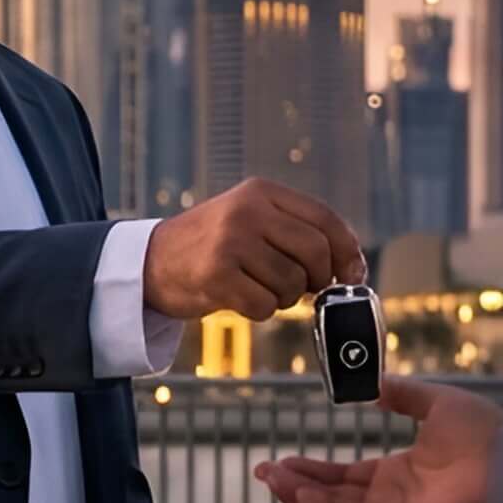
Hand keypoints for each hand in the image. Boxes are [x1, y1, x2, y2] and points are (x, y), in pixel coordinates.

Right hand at [142, 178, 363, 320]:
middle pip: (315, 252)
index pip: (325, 219)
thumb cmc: (209, 247)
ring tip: (257, 288)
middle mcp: (246, 211)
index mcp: (260, 192)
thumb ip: (296, 232)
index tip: (353, 275)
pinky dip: (259, 310)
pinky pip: (265, 305)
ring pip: (292, 283)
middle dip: (317, 279)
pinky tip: (238, 298)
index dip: (347, 252)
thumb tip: (350, 268)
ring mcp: (229, 241)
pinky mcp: (215, 275)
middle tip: (302, 288)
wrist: (149, 262)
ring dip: (283, 298)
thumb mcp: (250, 220)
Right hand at [254, 377, 500, 502]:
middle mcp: (394, 501)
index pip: (346, 477)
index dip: (312, 470)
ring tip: (271, 478)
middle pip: (333, 497)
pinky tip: (298, 492)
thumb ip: (404, 395)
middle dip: (296, 485)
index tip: (281, 458)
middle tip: (263, 470)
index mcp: (401, 475)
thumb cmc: (486, 436)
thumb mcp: (437, 403)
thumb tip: (373, 385)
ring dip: (300, 498)